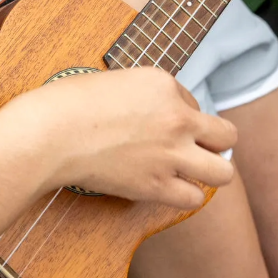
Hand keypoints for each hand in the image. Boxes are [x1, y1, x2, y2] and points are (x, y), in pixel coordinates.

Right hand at [20, 66, 235, 210]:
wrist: (52, 132)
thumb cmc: (70, 102)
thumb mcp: (116, 79)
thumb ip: (146, 94)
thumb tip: (157, 111)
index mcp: (164, 84)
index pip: (192, 99)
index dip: (177, 110)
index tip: (155, 118)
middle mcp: (176, 118)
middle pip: (226, 135)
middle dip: (215, 141)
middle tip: (196, 146)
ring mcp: (170, 154)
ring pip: (223, 172)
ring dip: (210, 171)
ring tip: (192, 170)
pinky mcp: (156, 185)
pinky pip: (193, 198)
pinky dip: (185, 194)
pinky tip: (170, 186)